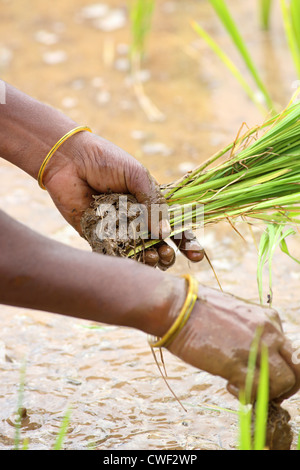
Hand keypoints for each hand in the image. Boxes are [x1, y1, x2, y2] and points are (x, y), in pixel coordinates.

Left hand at [43, 131, 204, 268]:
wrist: (69, 160)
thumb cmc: (106, 161)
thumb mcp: (137, 176)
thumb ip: (153, 203)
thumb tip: (165, 234)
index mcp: (150, 204)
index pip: (174, 227)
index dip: (187, 242)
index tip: (197, 254)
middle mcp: (136, 220)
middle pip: (158, 246)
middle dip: (167, 255)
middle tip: (166, 255)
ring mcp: (118, 230)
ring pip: (138, 254)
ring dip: (149, 260)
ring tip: (152, 257)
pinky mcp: (97, 237)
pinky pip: (113, 254)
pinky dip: (124, 261)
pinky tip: (132, 261)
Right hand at [168, 285, 299, 401]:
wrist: (178, 308)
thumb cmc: (199, 309)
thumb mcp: (235, 313)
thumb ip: (251, 331)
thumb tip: (252, 351)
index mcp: (269, 318)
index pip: (290, 351)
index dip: (279, 366)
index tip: (264, 373)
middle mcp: (270, 332)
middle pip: (297, 368)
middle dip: (285, 384)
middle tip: (267, 391)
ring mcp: (258, 349)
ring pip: (284, 382)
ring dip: (267, 392)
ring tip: (244, 388)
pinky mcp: (240, 365)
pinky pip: (258, 391)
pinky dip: (247, 395)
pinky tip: (229, 385)